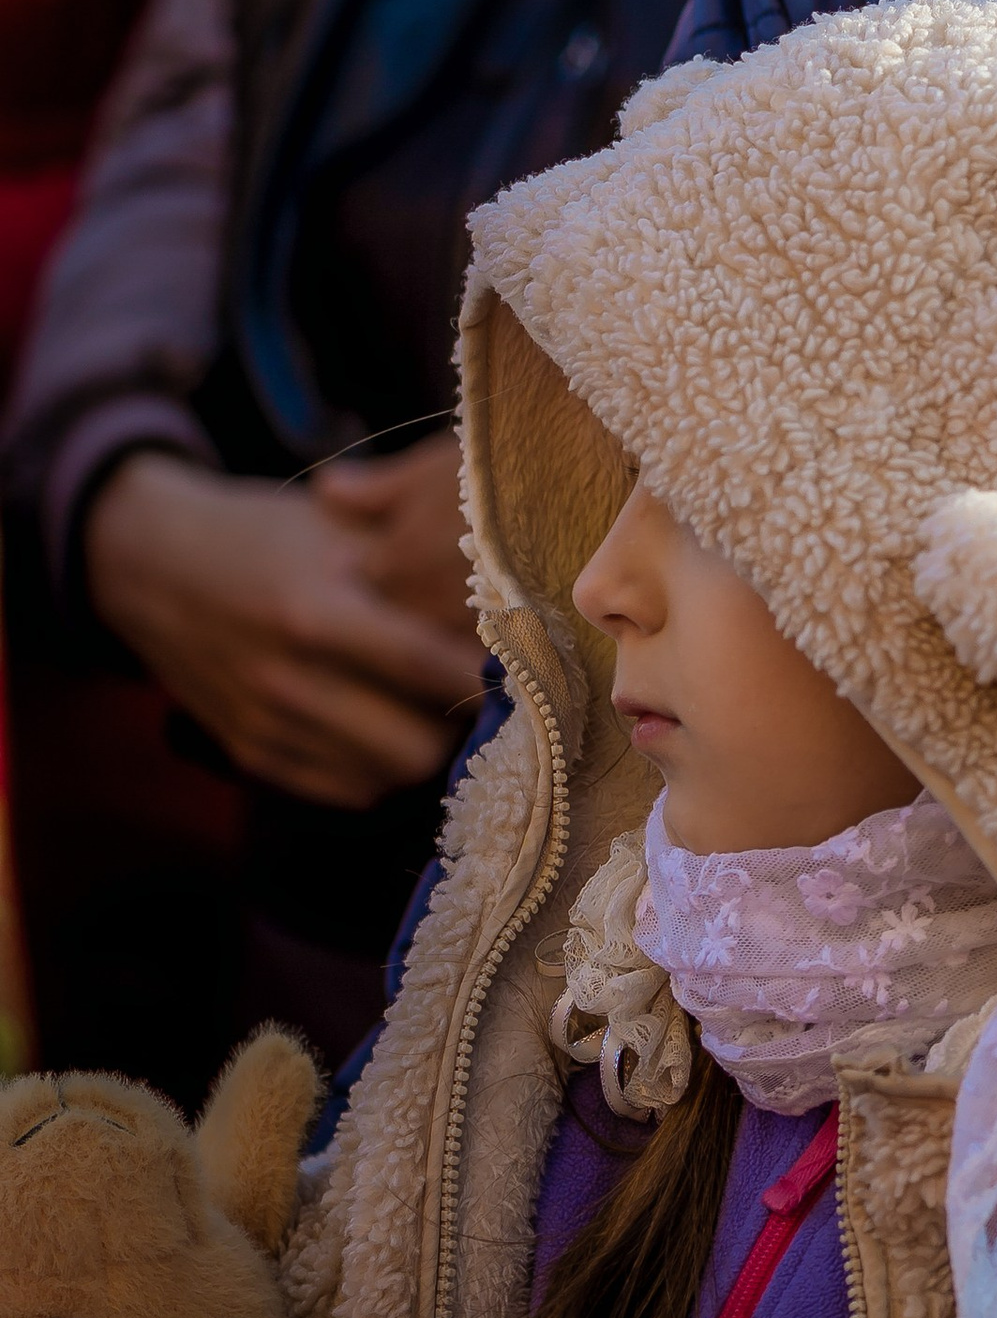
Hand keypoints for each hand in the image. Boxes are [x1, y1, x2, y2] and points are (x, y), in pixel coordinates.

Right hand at [84, 448, 485, 810]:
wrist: (150, 565)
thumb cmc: (260, 536)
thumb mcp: (334, 528)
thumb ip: (410, 564)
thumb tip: (504, 586)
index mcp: (316, 613)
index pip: (427, 668)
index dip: (484, 673)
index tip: (525, 661)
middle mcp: (289, 681)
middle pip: (416, 745)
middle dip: (460, 722)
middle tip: (490, 693)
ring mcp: (266, 726)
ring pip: (385, 776)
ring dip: (425, 748)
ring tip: (448, 710)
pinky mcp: (250, 753)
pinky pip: (342, 789)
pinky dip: (379, 766)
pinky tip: (395, 725)